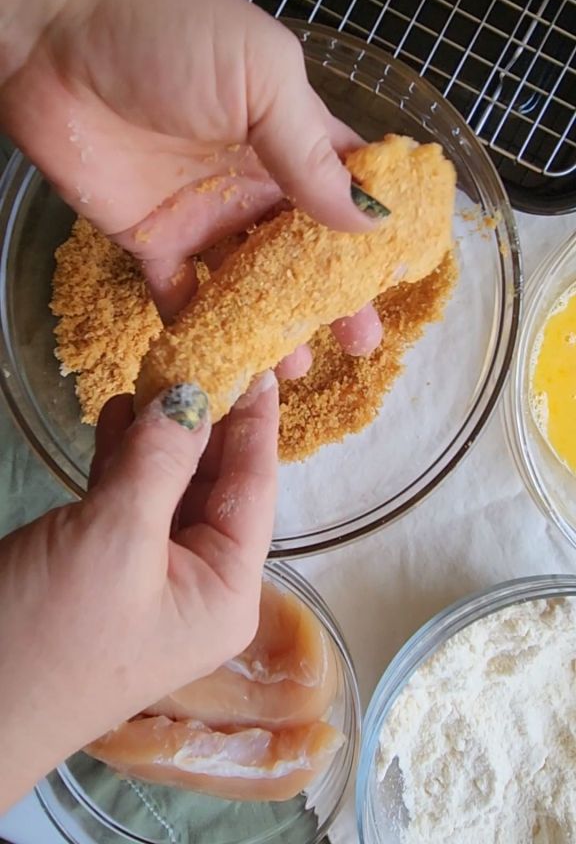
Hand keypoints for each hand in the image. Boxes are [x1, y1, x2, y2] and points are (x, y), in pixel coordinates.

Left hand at [0, 0, 382, 373]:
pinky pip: (185, 296)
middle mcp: (253, 178)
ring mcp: (203, 213)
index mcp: (288, 131)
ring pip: (251, 283)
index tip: (405, 279)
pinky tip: (230, 364)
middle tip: (361, 344)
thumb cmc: (165, 33)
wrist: (47, 33)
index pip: (348, 186)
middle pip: (307, 249)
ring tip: (299, 368)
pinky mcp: (152, 240)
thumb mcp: (259, 74)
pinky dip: (205, 331)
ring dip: (276, 324)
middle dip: (336, 296)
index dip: (378, 231)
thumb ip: (309, 151)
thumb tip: (369, 221)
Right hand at [0, 374, 277, 812]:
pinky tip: (118, 411)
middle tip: (201, 348)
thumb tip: (193, 393)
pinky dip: (123, 454)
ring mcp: (149, 575)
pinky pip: (127, 497)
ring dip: (160, 430)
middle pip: (214, 483)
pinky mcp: (102, 566)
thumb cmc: (51, 635)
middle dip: (204, 419)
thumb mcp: (115, 539)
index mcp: (227, 591)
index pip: (254, 488)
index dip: (256, 422)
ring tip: (157, 368)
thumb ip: (160, 461)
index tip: (263, 360)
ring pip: (168, 484)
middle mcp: (199, 583)